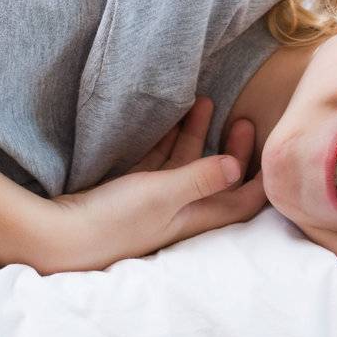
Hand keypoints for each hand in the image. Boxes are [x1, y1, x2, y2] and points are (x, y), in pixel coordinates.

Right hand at [38, 98, 266, 273]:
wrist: (60, 236)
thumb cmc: (116, 221)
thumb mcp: (163, 195)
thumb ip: (200, 179)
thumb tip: (236, 167)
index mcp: (195, 218)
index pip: (242, 201)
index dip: (262, 180)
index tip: (276, 151)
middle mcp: (180, 211)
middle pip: (217, 178)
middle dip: (233, 148)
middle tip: (242, 118)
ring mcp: (156, 201)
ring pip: (187, 164)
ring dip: (197, 135)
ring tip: (205, 100)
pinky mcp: (132, 192)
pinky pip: (159, 161)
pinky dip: (168, 140)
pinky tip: (170, 117)